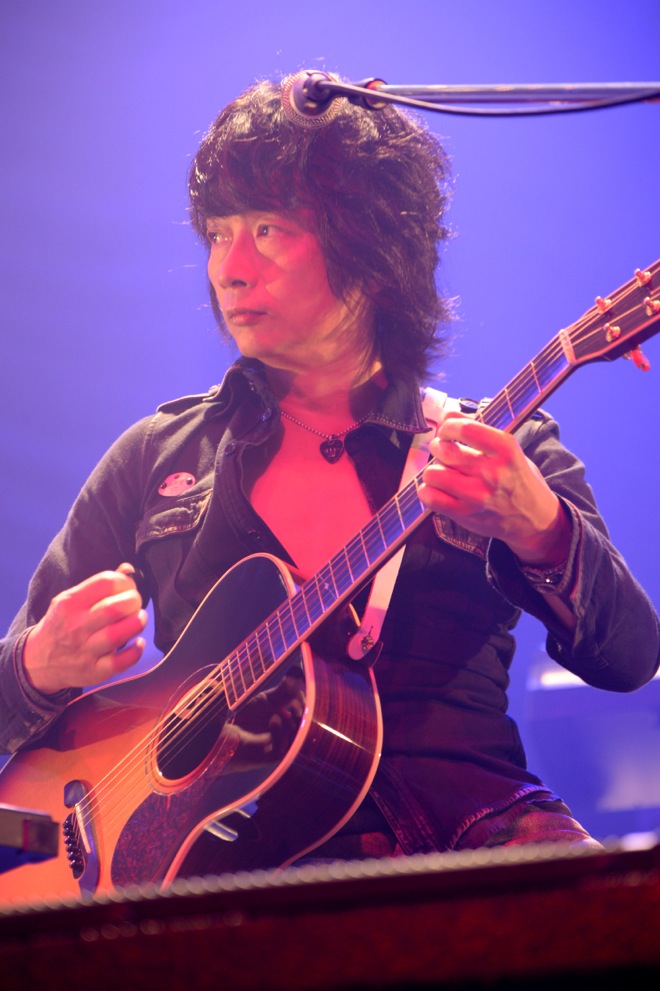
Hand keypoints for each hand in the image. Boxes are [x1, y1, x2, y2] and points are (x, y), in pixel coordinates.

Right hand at [23, 564, 147, 694]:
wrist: (39, 662)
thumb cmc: (62, 624)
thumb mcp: (71, 600)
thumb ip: (99, 586)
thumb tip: (129, 570)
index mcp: (70, 603)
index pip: (105, 583)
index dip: (126, 582)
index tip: (129, 588)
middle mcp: (76, 627)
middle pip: (114, 609)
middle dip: (134, 601)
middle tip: (135, 604)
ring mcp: (85, 651)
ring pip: (119, 634)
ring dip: (137, 623)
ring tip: (139, 619)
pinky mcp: (94, 672)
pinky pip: (121, 662)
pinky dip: (136, 651)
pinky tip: (138, 642)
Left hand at [418, 412, 570, 564]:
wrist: (536, 520)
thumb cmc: (519, 480)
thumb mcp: (509, 451)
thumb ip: (480, 431)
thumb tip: (449, 414)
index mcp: (505, 450)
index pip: (465, 429)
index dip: (448, 427)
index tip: (447, 431)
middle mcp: (491, 472)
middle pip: (445, 450)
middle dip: (438, 447)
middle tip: (444, 451)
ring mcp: (477, 496)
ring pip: (433, 473)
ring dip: (433, 470)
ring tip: (443, 472)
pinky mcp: (465, 514)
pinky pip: (430, 497)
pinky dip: (427, 491)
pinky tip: (437, 489)